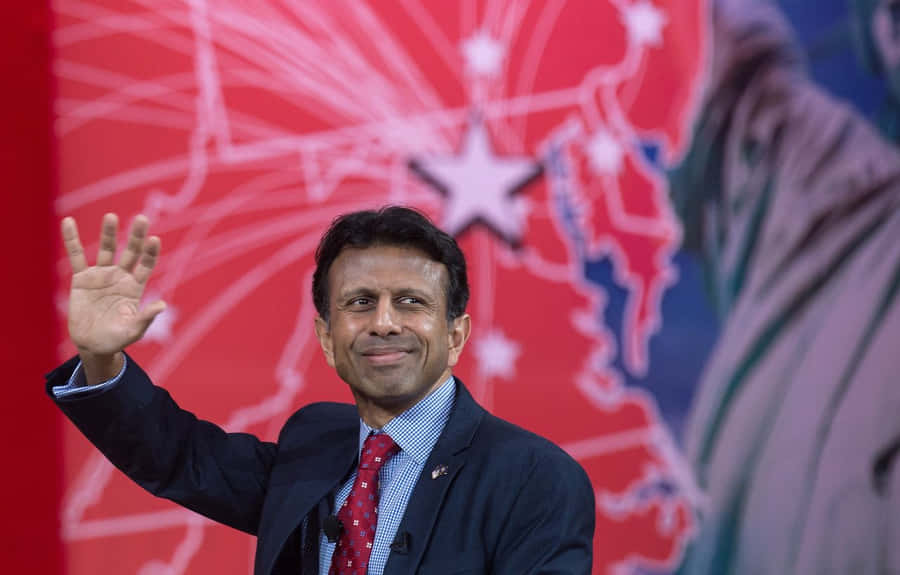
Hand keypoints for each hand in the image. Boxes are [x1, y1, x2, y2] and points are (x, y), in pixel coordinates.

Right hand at [62, 213, 165, 382]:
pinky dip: (72, 239)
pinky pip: (76, 256)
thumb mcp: (133, 331)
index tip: (155, 239)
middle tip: (142, 219)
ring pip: (107, 249)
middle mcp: (120, 277)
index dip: (150, 253)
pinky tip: (69, 221)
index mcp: (135, 287)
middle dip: (136, 236)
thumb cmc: (116, 339)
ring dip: (109, 233)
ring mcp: (101, 275)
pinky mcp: (82, 279)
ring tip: (111, 216)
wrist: (92, 344)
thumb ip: (146, 318)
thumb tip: (162, 305)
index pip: (146, 265)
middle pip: (130, 252)